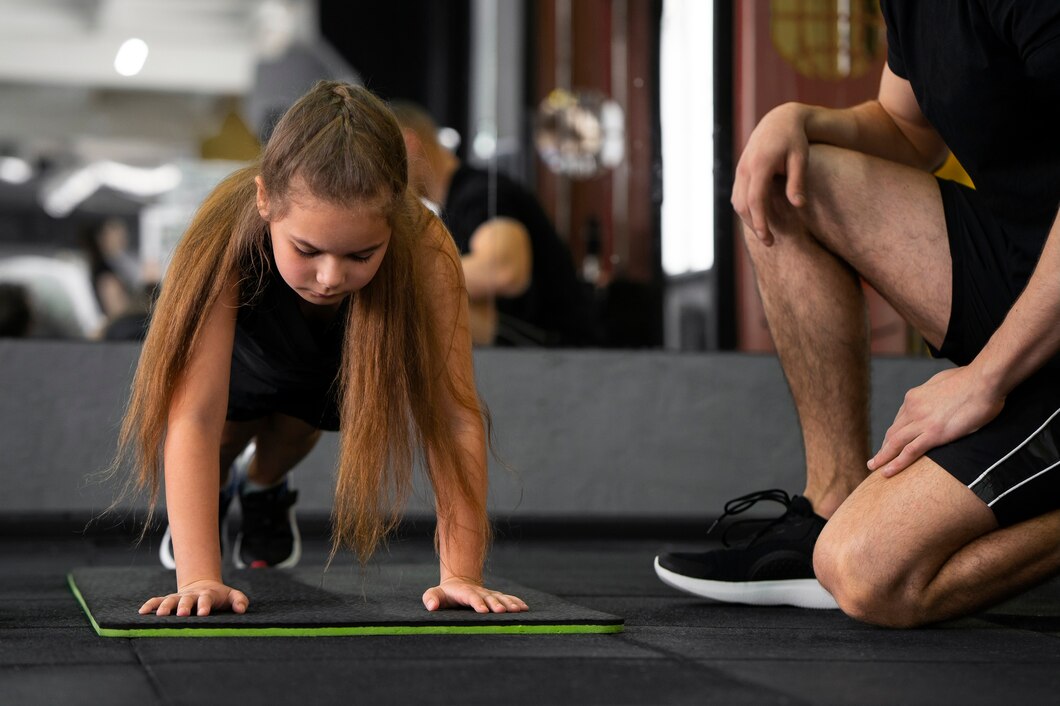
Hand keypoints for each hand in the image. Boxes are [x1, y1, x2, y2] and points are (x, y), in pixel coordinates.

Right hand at [139, 578, 248, 616]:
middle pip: (187, 599)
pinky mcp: (169, 600)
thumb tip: (241, 609)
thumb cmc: (220, 596)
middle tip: (182, 614)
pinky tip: (141, 612)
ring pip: (170, 600)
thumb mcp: (232, 596)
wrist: (204, 585)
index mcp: (207, 594)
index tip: (203, 613)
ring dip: (165, 606)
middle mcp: (191, 595)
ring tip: (160, 615)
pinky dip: (150, 605)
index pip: (206, 599)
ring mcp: (179, 597)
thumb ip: (239, 601)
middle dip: (184, 606)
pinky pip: (157, 601)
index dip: (204, 605)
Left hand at [422, 577, 528, 613]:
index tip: (483, 610)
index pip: (471, 597)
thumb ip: (431, 598)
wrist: (459, 583)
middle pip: (489, 598)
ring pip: (500, 598)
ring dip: (509, 604)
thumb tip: (432, 606)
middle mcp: (479, 592)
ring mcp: (489, 594)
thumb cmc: (445, 594)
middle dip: (496, 604)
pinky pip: (507, 598)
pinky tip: (524, 608)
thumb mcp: (435, 593)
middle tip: (502, 611)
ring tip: (518, 610)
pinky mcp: (495, 597)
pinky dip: (516, 602)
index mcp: (464, 592)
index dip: (477, 603)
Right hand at [731, 103, 809, 245]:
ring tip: (766, 232)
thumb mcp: (801, 158)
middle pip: (742, 205)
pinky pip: (737, 195)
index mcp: (759, 165)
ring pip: (737, 202)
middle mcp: (745, 168)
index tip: (768, 239)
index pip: (755, 200)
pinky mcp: (740, 171)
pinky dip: (746, 209)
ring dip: (749, 219)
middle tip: (771, 242)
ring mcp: (740, 170)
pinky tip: (759, 217)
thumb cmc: (795, 140)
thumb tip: (798, 206)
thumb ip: (797, 182)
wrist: (780, 120)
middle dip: (754, 225)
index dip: (760, 222)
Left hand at [868, 366, 1004, 477]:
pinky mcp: (934, 434)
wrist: (984, 380)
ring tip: (874, 467)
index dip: (895, 433)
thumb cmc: (971, 378)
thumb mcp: (943, 380)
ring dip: (883, 457)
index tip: (891, 442)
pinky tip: (887, 472)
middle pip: (893, 432)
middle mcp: (912, 409)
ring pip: (895, 443)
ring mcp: (921, 422)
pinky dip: (896, 463)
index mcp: (915, 396)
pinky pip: (909, 452)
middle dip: (884, 446)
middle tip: (876, 459)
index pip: (900, 419)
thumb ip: (934, 391)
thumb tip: (937, 394)